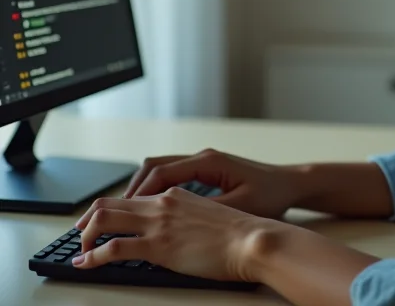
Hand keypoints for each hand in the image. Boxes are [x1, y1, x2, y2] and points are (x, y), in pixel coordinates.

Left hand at [72, 187, 276, 280]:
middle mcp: (164, 202)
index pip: (135, 195)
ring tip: (81, 250)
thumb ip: (189, 216)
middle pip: (111, 202)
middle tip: (80, 233)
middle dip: (89, 218)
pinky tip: (85, 263)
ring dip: (87, 235)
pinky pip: (113, 247)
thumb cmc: (240, 232)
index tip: (104, 221)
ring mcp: (159, 223)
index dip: (114, 207)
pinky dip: (92, 255)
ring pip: (105, 218)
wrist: (252, 239)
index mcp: (177, 193)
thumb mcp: (211, 214)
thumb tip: (177, 232)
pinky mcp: (157, 246)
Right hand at [123, 148, 298, 218]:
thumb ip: (206, 212)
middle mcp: (203, 157)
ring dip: (142, 189)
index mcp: (208, 162)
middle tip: (111, 214)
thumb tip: (173, 223)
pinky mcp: (208, 171)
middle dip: (131, 189)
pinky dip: (157, 189)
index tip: (119, 212)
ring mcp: (205, 162)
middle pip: (154, 166)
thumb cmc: (270, 195)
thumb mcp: (238, 207)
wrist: (291, 184)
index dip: (136, 193)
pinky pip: (173, 175)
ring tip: (125, 214)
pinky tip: (151, 211)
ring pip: (161, 169)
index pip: (160, 172)